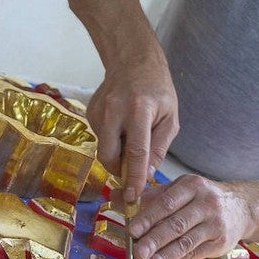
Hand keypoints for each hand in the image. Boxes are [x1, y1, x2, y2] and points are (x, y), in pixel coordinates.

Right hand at [86, 55, 178, 201]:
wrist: (132, 61)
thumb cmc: (157, 89)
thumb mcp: (169, 118)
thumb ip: (158, 148)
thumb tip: (145, 176)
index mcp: (139, 110)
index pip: (136, 152)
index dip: (134, 177)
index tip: (134, 197)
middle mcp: (114, 110)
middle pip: (109, 155)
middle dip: (119, 170)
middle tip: (132, 171)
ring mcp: (98, 110)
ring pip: (103, 149)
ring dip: (117, 153)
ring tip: (131, 136)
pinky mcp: (89, 112)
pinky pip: (100, 138)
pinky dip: (111, 141)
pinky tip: (122, 126)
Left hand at [128, 174, 251, 258]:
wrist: (241, 207)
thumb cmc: (202, 197)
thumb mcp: (180, 188)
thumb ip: (150, 196)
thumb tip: (117, 198)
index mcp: (192, 185)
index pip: (168, 202)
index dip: (149, 217)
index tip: (132, 230)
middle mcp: (206, 203)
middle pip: (176, 224)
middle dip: (155, 240)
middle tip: (137, 253)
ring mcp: (215, 224)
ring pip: (186, 242)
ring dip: (164, 257)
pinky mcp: (220, 243)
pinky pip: (194, 254)